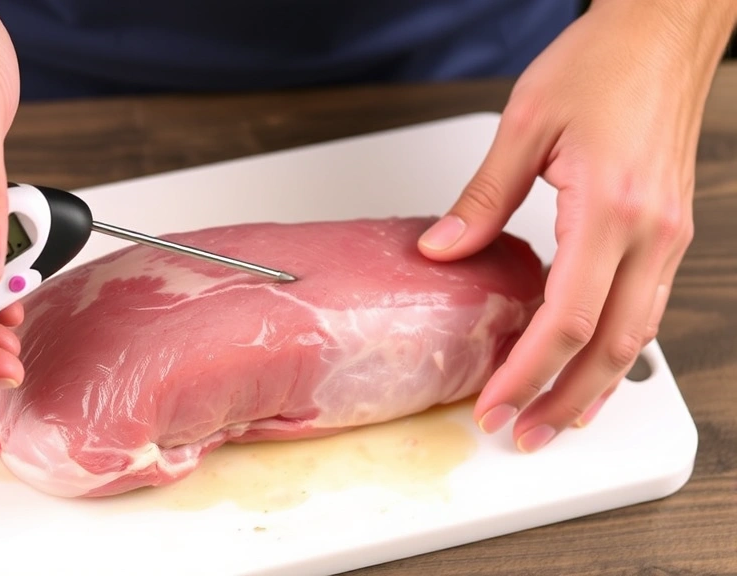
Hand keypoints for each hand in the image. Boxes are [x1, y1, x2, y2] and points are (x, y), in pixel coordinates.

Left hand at [417, 0, 736, 450]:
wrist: (665, 30)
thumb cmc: (603, 62)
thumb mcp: (525, 125)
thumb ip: (482, 198)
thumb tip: (442, 251)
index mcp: (610, 209)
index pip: (565, 319)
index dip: (527, 372)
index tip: (493, 403)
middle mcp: (651, 233)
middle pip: (610, 347)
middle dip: (565, 402)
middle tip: (522, 435)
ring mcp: (669, 235)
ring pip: (637, 336)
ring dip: (596, 387)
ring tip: (555, 420)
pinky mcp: (670, 230)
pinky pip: (646, 308)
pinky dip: (616, 349)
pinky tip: (592, 368)